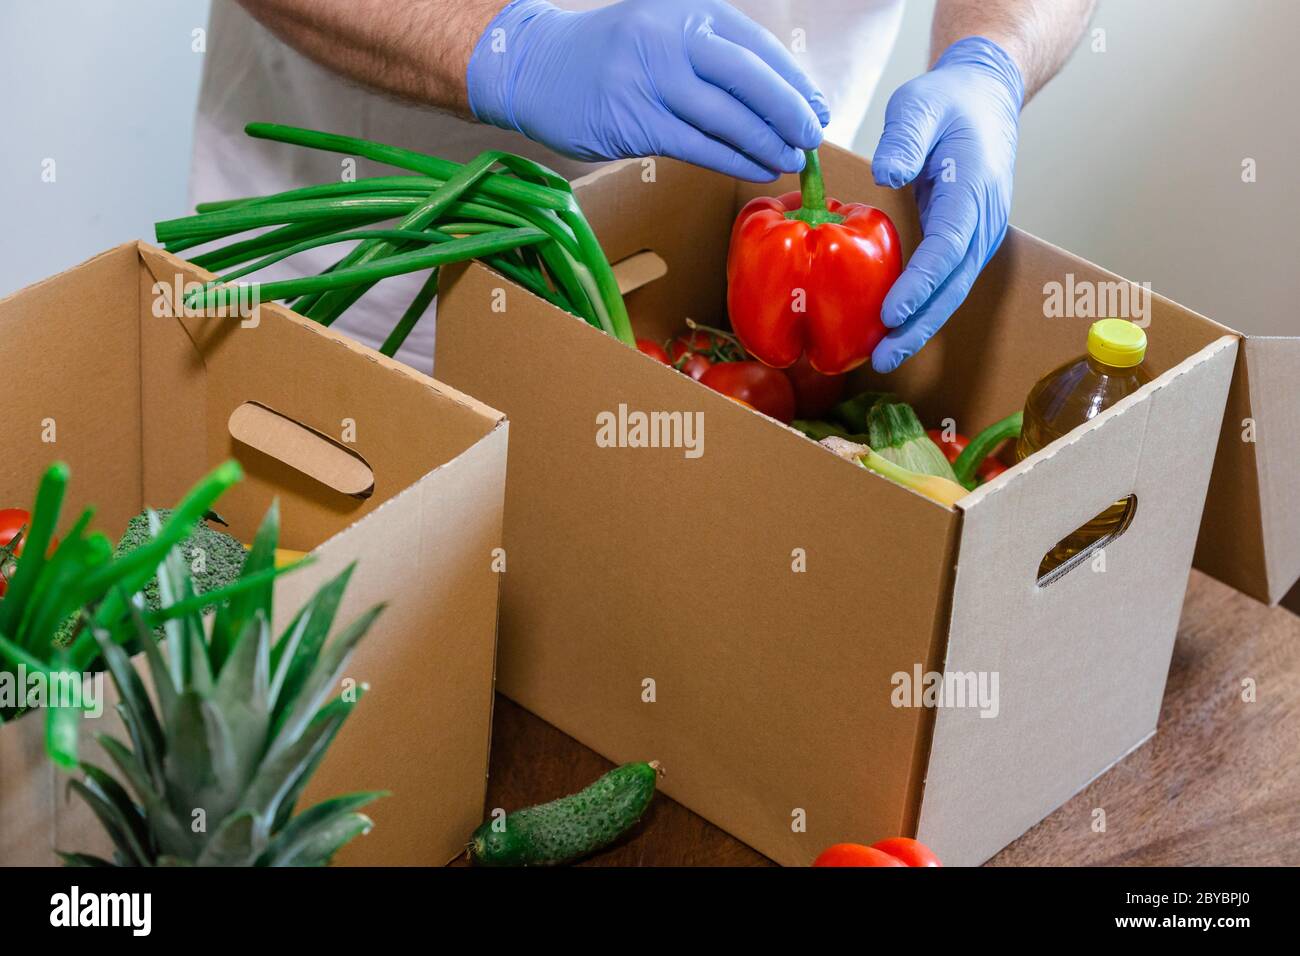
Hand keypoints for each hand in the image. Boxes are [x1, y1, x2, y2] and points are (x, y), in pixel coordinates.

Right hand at [466, 0, 828, 181]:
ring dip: (765, 144)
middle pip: (749, 79)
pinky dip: (732, 161)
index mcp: (689, 10)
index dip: (795, 82)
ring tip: (789, 160)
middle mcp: (671, 37)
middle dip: (788, 113)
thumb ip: (714, 53)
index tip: (818, 109)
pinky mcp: (632, 121)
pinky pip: (697, 146)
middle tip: (812, 138)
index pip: (757, 46)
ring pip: (726, 118)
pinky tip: (755, 169)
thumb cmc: (613, 55)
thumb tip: (781, 96)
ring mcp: (649, 79)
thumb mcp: (665, 29)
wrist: (537, 67)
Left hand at [869, 36, 1024, 372]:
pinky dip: (922, 310)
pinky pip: (945, 283)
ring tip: (884, 357)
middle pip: (954, 284)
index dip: (921, 284)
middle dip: (920, 325)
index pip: (949, 246)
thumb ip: (905, 136)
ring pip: (952, 291)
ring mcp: (979, 235)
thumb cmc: (947, 102)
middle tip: (883, 358)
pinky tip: (893, 331)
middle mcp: (984, 220)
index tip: (892, 312)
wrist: (983, 99)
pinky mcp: (966, 242)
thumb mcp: (919, 104)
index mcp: (973, 188)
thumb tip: (887, 175)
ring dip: (920, 327)